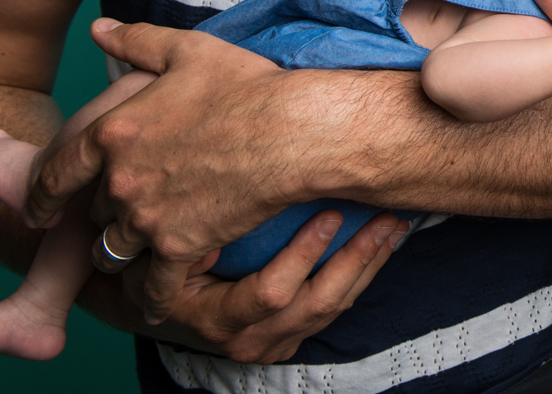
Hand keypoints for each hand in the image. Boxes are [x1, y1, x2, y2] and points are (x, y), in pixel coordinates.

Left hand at [28, 18, 348, 323]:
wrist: (293, 132)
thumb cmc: (247, 87)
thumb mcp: (189, 52)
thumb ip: (136, 41)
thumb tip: (99, 29)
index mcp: (114, 132)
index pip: (56, 173)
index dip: (40, 195)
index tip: (37, 210)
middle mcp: (120, 179)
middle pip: (93, 213)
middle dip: (105, 215)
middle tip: (124, 216)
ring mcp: (147, 218)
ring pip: (113, 252)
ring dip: (122, 254)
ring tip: (140, 254)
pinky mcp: (179, 248)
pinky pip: (152, 286)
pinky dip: (152, 296)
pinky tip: (159, 299)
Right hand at [101, 208, 407, 362]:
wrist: (159, 302)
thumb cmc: (159, 262)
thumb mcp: (161, 248)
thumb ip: (187, 234)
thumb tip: (218, 208)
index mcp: (215, 319)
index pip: (270, 293)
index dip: (303, 256)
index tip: (330, 215)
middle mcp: (247, 341)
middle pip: (316, 305)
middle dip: (356, 261)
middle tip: (383, 219)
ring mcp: (272, 344)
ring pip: (333, 310)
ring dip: (368, 266)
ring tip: (393, 226)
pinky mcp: (289, 339)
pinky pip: (333, 310)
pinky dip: (361, 275)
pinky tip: (381, 243)